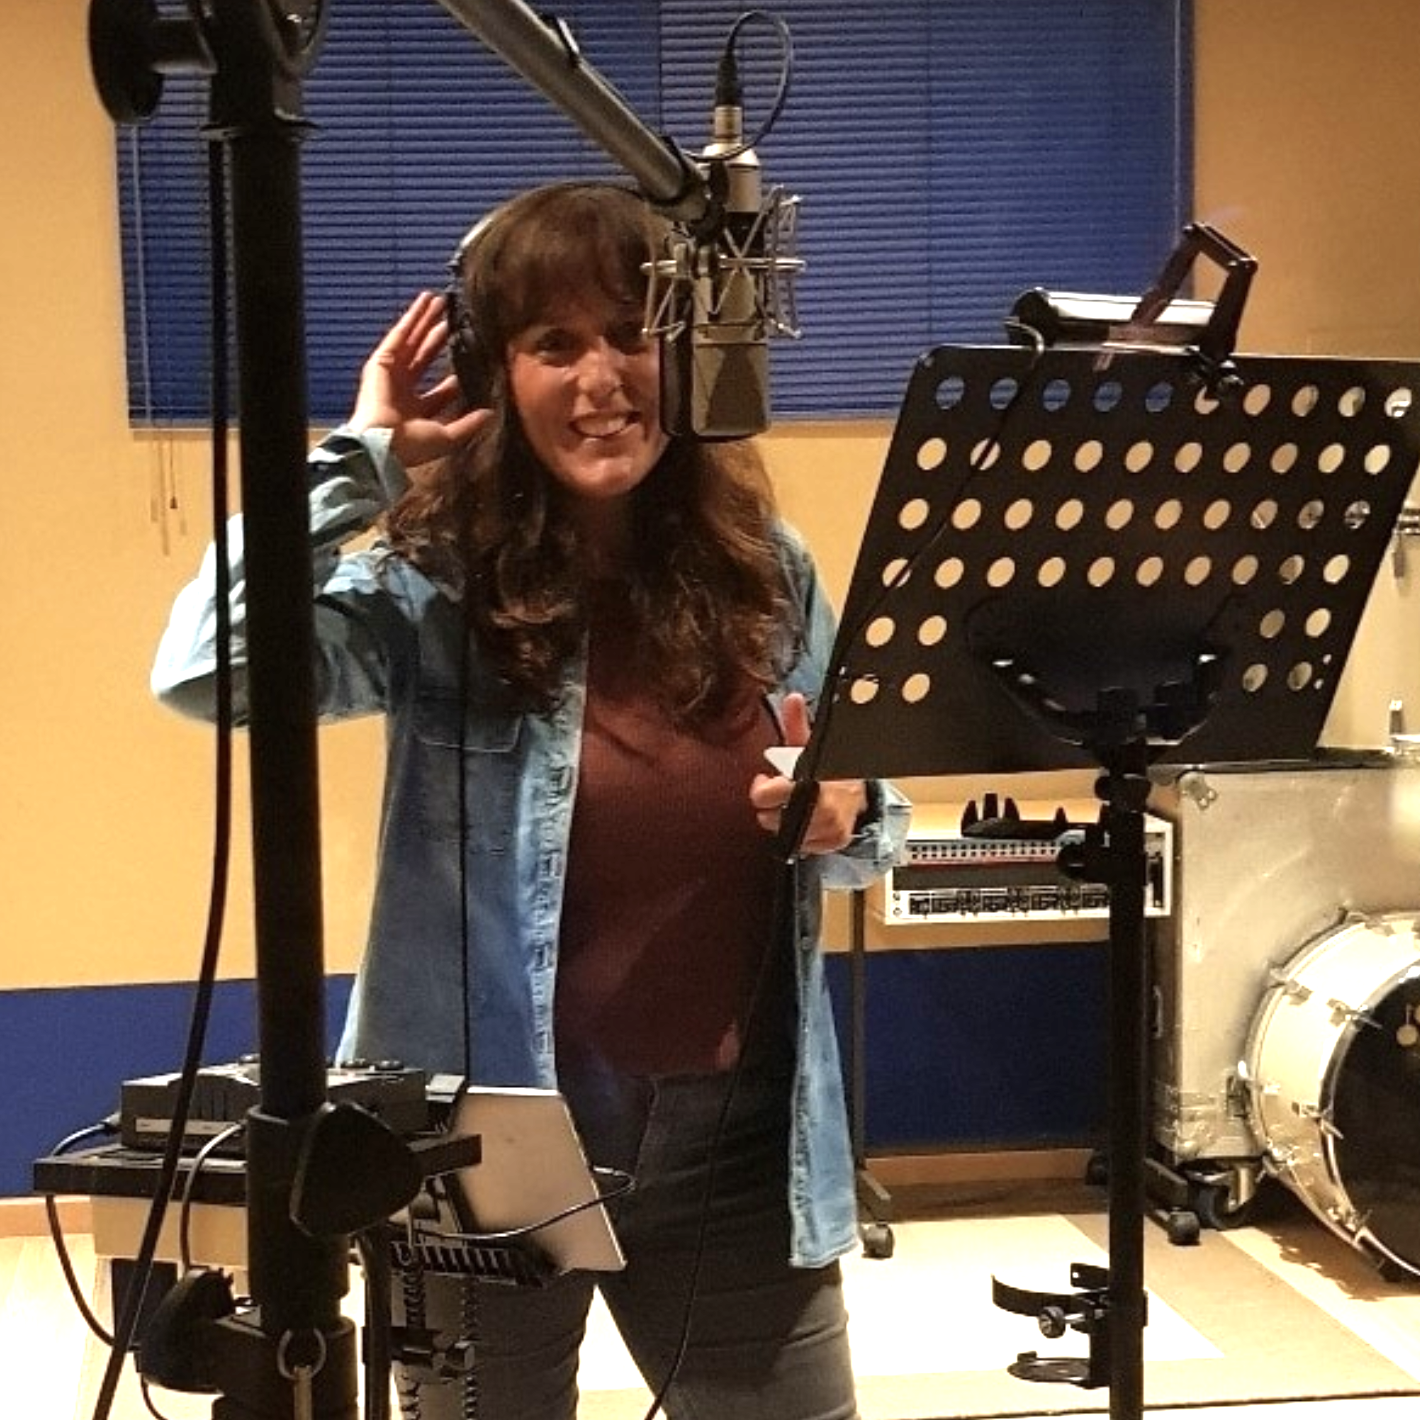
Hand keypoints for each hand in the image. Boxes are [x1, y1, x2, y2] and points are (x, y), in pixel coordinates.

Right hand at [347, 291, 489, 468]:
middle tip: (452, 318)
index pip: (439, 392)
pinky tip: (422, 303)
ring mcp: (389, 375)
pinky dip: (410, 319)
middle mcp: (401, 392)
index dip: (452, 379)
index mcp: (414, 412)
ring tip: (438, 301)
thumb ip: (469, 424)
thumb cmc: (412, 446)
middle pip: (423, 358)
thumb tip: (491, 414)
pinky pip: (398, 336)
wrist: (383, 444)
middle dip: (437, 337)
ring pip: (411, 341)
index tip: (468, 365)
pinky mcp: (380, 363)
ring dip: (424, 320)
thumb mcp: (447, 436)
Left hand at [750, 691, 868, 854]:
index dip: (761, 788)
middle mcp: (822, 811)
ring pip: (783, 834)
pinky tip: (806, 819)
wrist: (862, 790)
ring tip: (794, 805)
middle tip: (782, 793)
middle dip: (771, 806)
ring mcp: (828, 830)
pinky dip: (800, 834)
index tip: (766, 780)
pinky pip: (800, 846)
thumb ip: (796, 724)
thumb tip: (791, 698)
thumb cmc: (830, 768)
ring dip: (784, 821)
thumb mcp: (810, 745)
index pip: (765, 796)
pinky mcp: (832, 843)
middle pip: (769, 819)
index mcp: (812, 784)